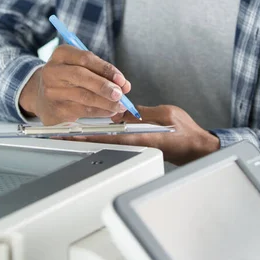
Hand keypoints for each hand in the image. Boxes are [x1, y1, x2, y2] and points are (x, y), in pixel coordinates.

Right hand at [19, 45, 130, 124]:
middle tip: (120, 94)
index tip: (121, 79)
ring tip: (120, 105)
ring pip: (83, 97)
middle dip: (104, 86)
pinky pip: (81, 112)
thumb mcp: (80, 66)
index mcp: (61, 54)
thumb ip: (101, 72)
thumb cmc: (68, 77)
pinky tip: (108, 111)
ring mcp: (51, 91)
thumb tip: (124, 85)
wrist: (41, 94)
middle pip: (81, 77)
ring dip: (106, 103)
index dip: (106, 69)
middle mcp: (52, 71)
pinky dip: (99, 112)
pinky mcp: (54, 110)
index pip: (86, 58)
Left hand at [62, 104, 219, 165]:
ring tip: (72, 131)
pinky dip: (105, 135)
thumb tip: (120, 112)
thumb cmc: (185, 131)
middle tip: (63, 133)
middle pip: (104, 141)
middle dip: (84, 136)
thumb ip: (142, 113)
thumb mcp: (164, 114)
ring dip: (92, 136)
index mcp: (142, 138)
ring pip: (109, 141)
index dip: (89, 135)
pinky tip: (96, 130)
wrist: (197, 147)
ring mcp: (138, 146)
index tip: (72, 133)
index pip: (110, 136)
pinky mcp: (140, 145)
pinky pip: (118, 140)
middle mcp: (137, 144)